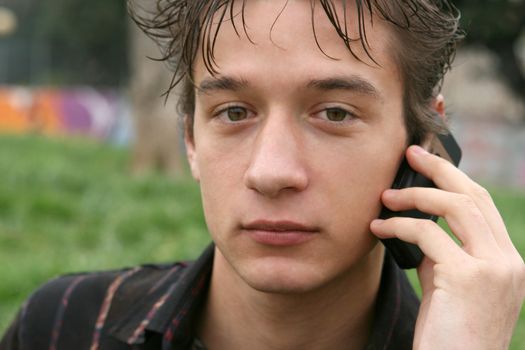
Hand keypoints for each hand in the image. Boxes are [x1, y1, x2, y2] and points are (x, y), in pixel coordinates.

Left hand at [370, 145, 524, 349]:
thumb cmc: (448, 336)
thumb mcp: (450, 288)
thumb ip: (443, 257)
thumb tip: (420, 228)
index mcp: (507, 262)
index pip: (482, 206)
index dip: (455, 178)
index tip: (428, 161)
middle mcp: (507, 261)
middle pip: (473, 196)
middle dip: (439, 169)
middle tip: (410, 153)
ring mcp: (493, 268)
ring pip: (455, 207)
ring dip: (414, 196)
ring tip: (384, 197)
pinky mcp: (469, 277)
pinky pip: (428, 234)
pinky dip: (399, 226)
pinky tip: (378, 228)